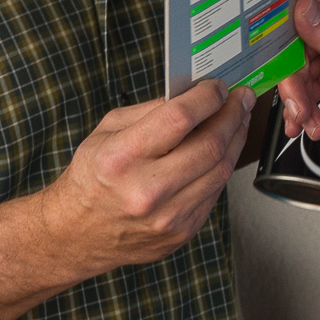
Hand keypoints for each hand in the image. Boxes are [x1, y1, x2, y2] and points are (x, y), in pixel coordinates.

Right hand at [41, 80, 254, 274]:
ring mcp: (167, 216)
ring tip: (238, 121)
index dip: (208, 97)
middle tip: (240, 99)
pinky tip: (222, 151)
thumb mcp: (107, 132)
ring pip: (220, 170)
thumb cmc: (92, 178)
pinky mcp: (181, 232)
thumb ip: (151, 111)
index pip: (179, 118)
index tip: (218, 87)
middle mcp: (145, 190)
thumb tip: (194, 94)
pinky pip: (215, 192)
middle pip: (209, 144)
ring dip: (235, 139)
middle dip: (232, 115)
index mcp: (121, 158)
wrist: (78, 232)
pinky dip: (222, 167)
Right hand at [280, 0, 319, 139]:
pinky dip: (300, 110)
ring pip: (292, 68)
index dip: (280, 15)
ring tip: (306, 120)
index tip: (263, 39)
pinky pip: (301, 89)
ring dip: (295, 98)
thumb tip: (300, 9)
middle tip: (295, 100)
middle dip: (288, 73)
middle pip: (290, 39)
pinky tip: (305, 125)